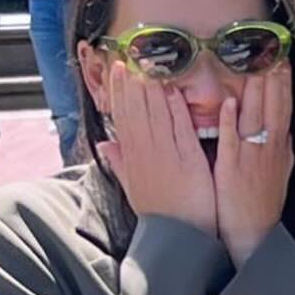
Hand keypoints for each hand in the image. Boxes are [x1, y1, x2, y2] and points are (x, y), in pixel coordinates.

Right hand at [95, 61, 216, 233]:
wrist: (179, 239)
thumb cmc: (161, 215)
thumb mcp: (134, 189)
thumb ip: (120, 164)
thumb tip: (105, 144)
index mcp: (133, 158)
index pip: (123, 118)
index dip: (119, 92)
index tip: (117, 70)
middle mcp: (146, 154)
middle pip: (136, 111)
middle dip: (132, 82)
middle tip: (130, 56)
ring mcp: (167, 156)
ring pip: (156, 115)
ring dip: (152, 88)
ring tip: (149, 63)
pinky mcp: (189, 161)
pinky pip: (180, 129)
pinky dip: (176, 108)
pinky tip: (173, 89)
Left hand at [212, 64, 292, 266]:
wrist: (254, 235)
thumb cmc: (262, 204)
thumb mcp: (279, 173)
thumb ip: (280, 148)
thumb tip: (284, 129)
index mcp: (277, 147)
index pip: (282, 106)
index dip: (284, 82)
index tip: (282, 58)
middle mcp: (268, 148)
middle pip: (273, 105)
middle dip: (274, 76)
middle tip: (272, 48)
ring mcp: (251, 158)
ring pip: (255, 117)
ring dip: (256, 90)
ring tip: (256, 63)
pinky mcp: (233, 170)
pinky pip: (233, 142)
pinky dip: (231, 122)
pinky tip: (230, 102)